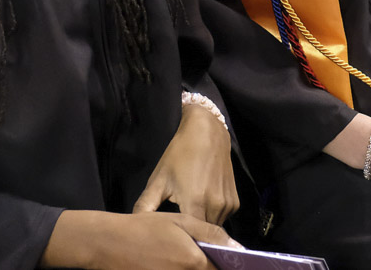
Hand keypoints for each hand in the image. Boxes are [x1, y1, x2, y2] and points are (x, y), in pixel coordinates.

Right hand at [42, 209, 239, 268]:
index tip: (237, 262)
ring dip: (201, 269)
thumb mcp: (178, 220)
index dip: (231, 266)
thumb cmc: (145, 228)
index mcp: (194, 262)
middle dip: (214, 268)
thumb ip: (209, 232)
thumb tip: (238, 247)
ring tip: (189, 258)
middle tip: (216, 258)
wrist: (109, 244)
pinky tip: (174, 262)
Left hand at [133, 103, 239, 224]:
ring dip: (202, 223)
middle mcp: (216, 208)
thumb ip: (146, 204)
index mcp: (195, 204)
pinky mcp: (235, 203)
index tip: (170, 234)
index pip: (189, 236)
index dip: (179, 237)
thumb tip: (135, 222)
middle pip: (201, 233)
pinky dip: (212, 215)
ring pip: (213, 226)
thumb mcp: (159, 179)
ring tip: (189, 209)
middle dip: (190, 232)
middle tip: (178, 221)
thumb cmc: (179, 155)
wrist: (207, 133)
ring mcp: (228, 206)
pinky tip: (203, 200)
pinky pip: (222, 217)